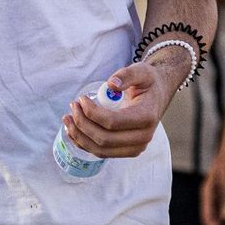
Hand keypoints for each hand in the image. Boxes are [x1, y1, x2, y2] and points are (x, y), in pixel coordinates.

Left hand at [61, 60, 176, 160]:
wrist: (157, 96)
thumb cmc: (148, 83)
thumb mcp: (142, 71)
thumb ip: (127, 75)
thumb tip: (111, 84)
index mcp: (146, 117)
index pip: (113, 122)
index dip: (92, 113)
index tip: (82, 99)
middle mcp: (143, 137)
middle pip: (104, 139)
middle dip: (82, 124)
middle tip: (73, 106)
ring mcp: (135, 148)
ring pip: (100, 150)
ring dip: (79, 136)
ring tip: (67, 118)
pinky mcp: (126, 151)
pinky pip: (101, 152)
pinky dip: (84, 144)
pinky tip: (73, 130)